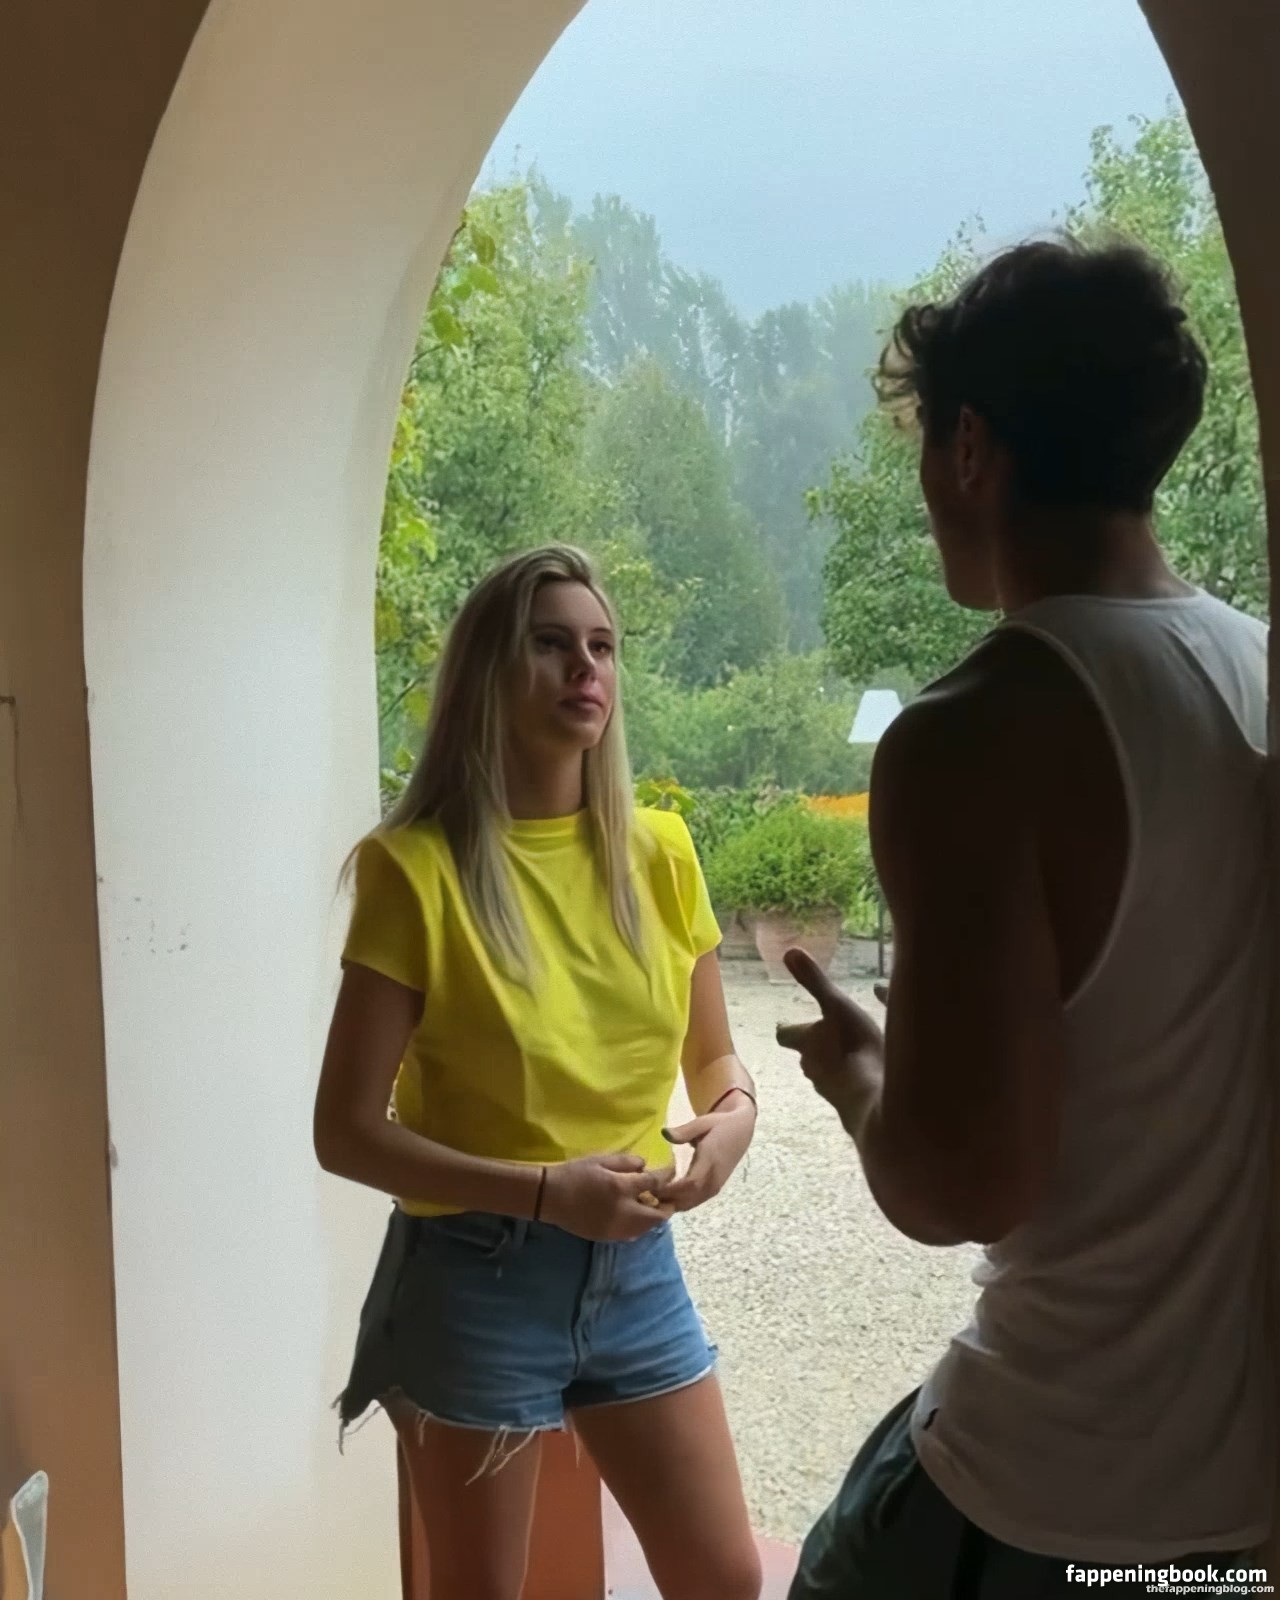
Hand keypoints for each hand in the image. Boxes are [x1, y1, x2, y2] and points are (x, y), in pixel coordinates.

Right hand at [541, 1153, 674, 1241]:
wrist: (550, 1198)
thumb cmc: (574, 1174)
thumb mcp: (600, 1160)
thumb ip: (626, 1162)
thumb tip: (645, 1166)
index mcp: (620, 1188)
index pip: (654, 1184)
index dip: (665, 1177)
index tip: (671, 1172)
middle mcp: (623, 1212)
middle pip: (657, 1215)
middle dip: (666, 1206)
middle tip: (667, 1197)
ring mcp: (616, 1228)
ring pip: (646, 1228)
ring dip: (653, 1217)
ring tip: (650, 1205)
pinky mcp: (608, 1237)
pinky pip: (632, 1234)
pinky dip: (639, 1225)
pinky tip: (633, 1215)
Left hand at [657, 1094, 755, 1211]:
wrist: (742, 1131)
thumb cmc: (720, 1124)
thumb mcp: (703, 1122)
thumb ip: (684, 1131)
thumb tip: (664, 1133)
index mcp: (710, 1161)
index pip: (690, 1184)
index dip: (670, 1189)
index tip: (650, 1185)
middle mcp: (714, 1178)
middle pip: (688, 1199)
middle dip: (665, 1199)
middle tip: (644, 1192)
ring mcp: (715, 1186)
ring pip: (690, 1204)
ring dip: (671, 1203)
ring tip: (651, 1195)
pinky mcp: (714, 1189)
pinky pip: (694, 1202)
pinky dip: (679, 1202)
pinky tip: (665, 1195)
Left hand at [776, 949, 883, 1123]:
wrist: (877, 1104)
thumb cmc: (855, 1050)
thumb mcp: (838, 1007)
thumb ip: (815, 981)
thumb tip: (789, 950)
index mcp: (807, 1044)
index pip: (787, 1034)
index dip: (790, 1029)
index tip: (790, 1025)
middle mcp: (814, 1069)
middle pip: (807, 1056)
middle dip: (816, 1046)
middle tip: (830, 1035)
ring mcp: (832, 1091)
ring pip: (828, 1074)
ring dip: (837, 1064)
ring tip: (853, 1054)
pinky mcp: (853, 1106)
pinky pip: (850, 1089)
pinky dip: (856, 1080)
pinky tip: (872, 1076)